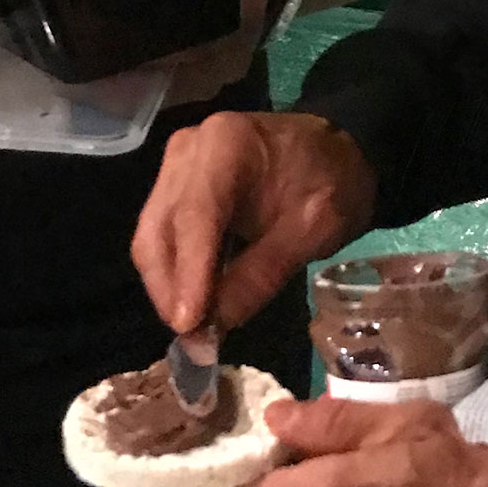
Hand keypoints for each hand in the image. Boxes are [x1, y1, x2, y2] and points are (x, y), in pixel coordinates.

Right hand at [133, 110, 376, 333]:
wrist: (335, 150)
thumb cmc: (331, 182)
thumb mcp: (311, 230)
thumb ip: (261, 275)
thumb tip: (214, 327)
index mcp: (227, 145)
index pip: (196, 215)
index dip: (189, 274)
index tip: (190, 326)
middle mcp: (189, 150)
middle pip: (159, 229)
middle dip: (171, 290)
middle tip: (195, 342)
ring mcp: (177, 166)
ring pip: (152, 236)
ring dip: (169, 286)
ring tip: (198, 328)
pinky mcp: (175, 183)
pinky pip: (162, 234)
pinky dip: (175, 271)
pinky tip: (196, 300)